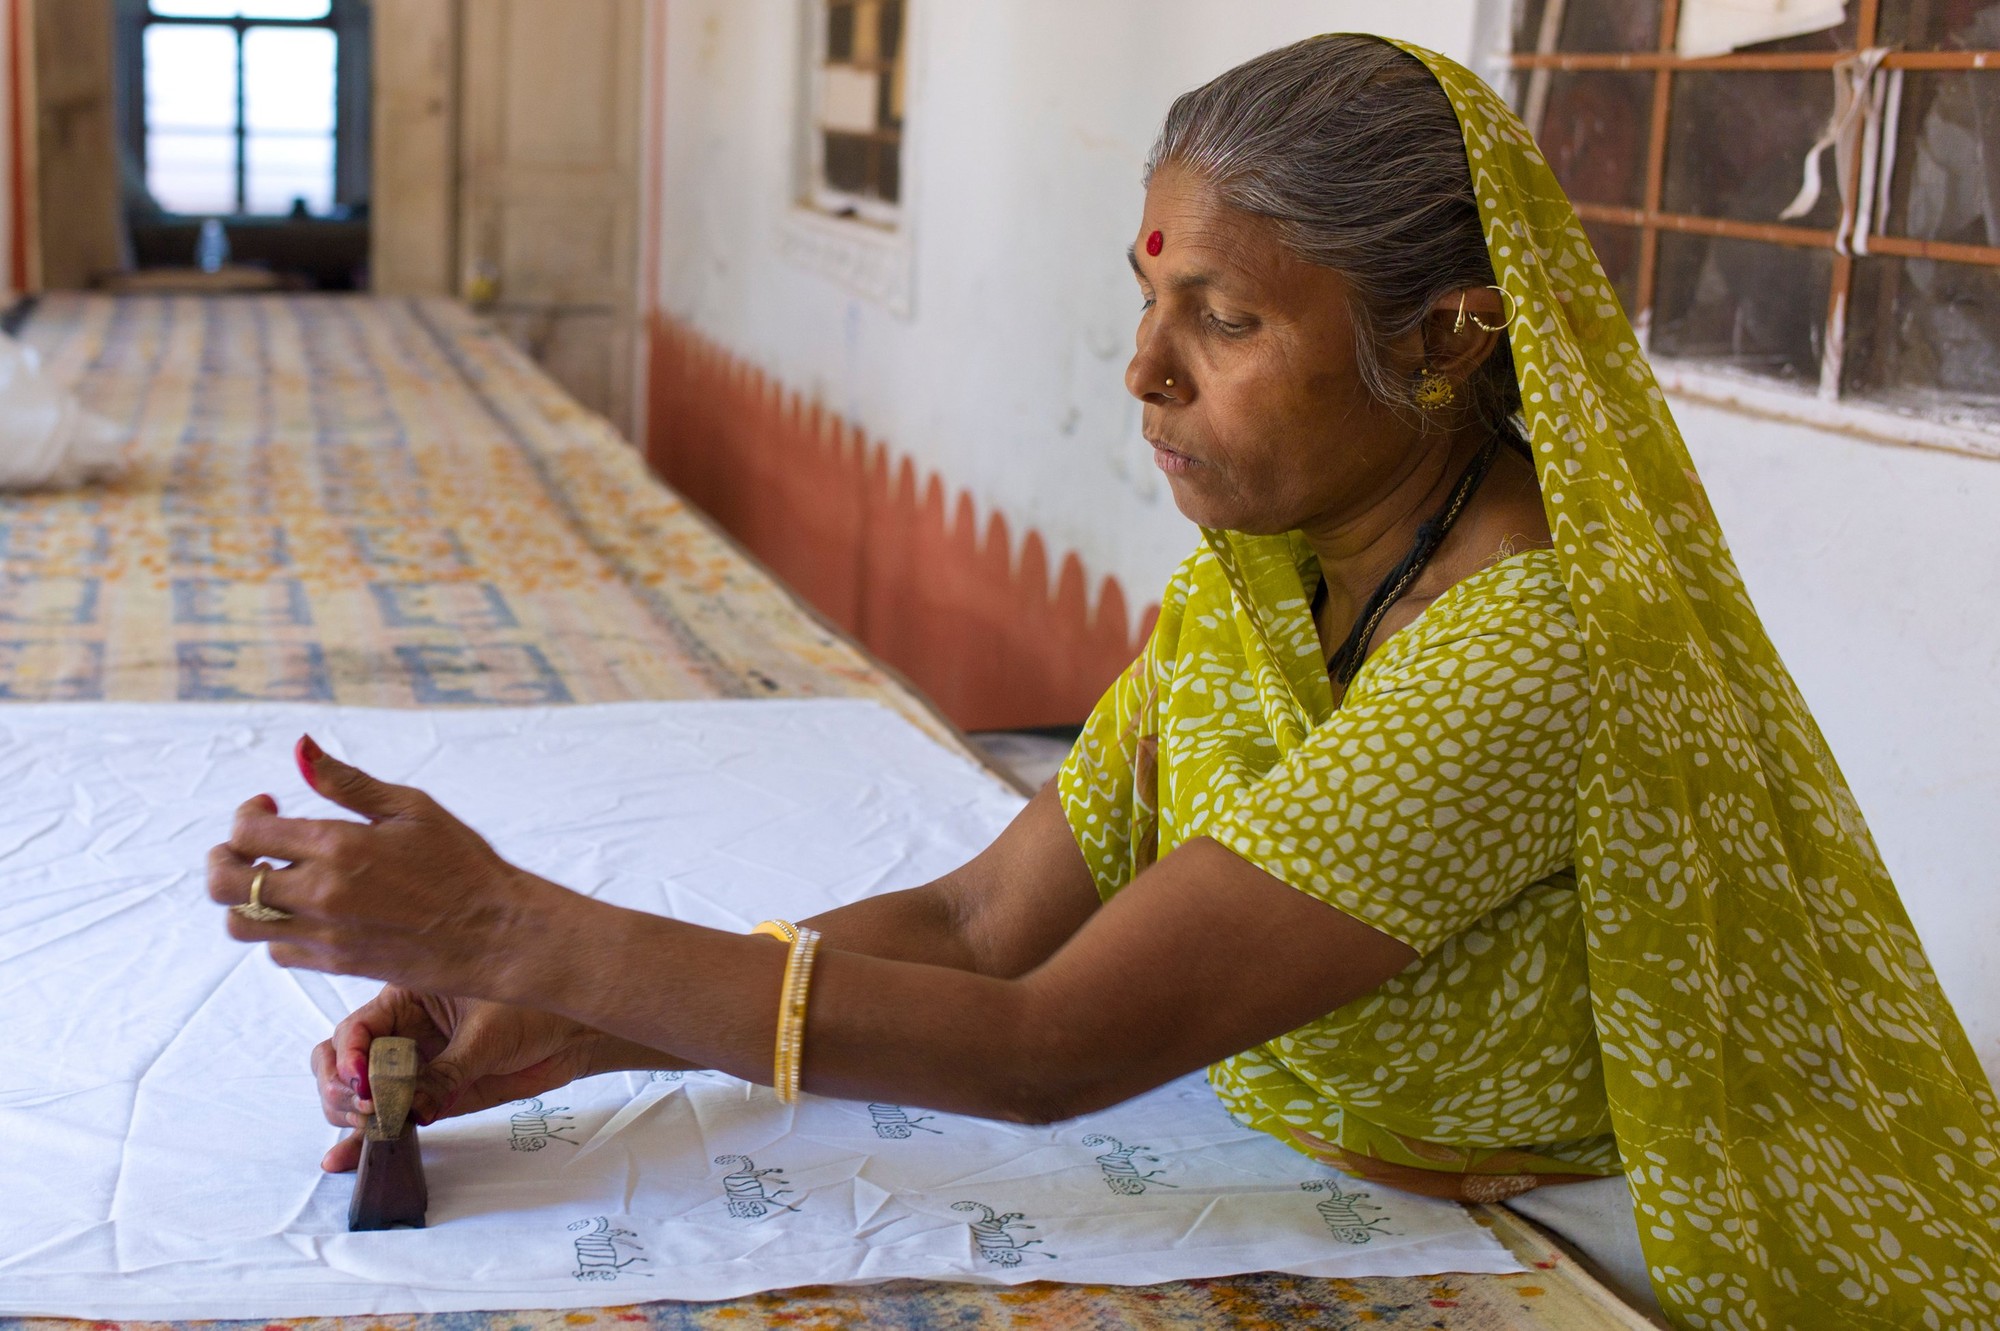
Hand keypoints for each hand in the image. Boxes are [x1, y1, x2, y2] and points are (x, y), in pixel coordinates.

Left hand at [207, 735, 578, 1000]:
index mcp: (339, 846)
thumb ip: (348, 782)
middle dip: (223, 858)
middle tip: (246, 847)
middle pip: (224, 883)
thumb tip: (301, 747)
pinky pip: (277, 951)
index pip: (248, 832)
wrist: (496, 932)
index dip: (247, 814)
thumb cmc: (463, 863)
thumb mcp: (412, 808)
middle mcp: (321, 894)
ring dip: (246, 899)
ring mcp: (325, 935)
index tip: (270, 806)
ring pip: (241, 924)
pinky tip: (306, 910)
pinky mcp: (336, 964)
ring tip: (276, 881)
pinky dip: (276, 930)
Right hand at [314, 984, 599, 1171]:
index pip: (356, 1027)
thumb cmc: (535, 1009)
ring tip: (373, 1129)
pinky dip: (364, 1138)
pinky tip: (342, 1159)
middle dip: (341, 1088)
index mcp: (407, 996)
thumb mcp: (487, 1034)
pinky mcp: (427, 1095)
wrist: (574, 1034)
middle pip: (339, 1061)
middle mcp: (401, 1031)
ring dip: (349, 1114)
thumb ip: (447, 1072)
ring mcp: (411, 1066)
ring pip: (356, 1093)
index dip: (348, 1056)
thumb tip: (411, 1110)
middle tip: (368, 1109)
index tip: (362, 1083)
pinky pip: (389, 1115)